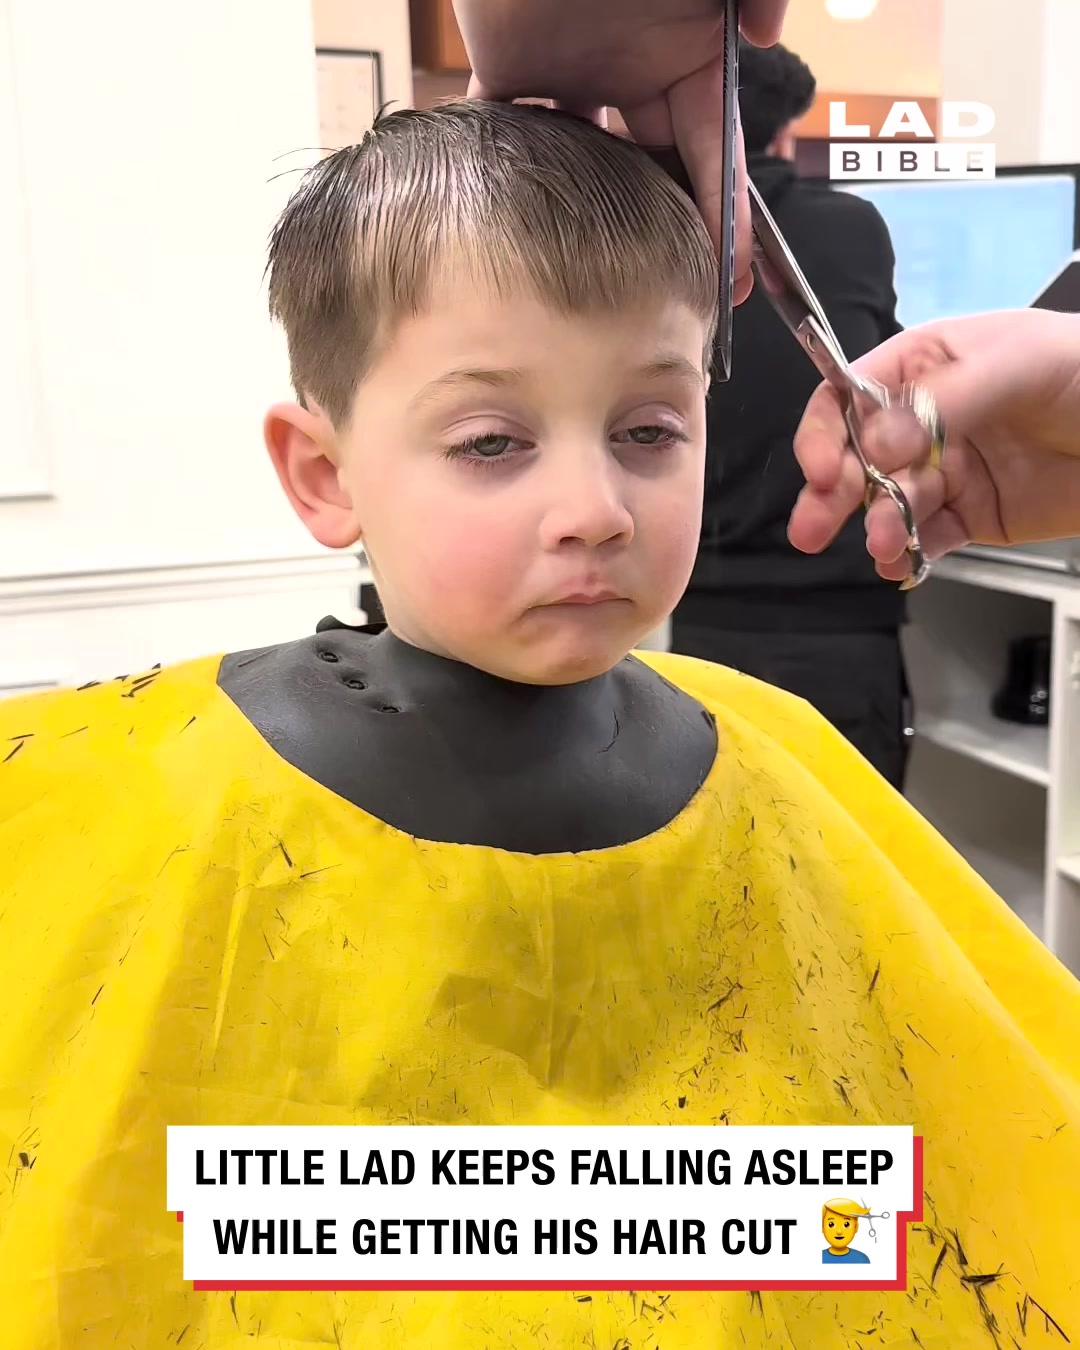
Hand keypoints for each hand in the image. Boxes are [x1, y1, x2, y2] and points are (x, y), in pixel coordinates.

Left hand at [450, 0, 789, 296]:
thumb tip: (773, 25)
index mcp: (690, 53)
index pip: (713, 152)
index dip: (724, 219)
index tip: (726, 280)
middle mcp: (633, 74)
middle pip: (656, 173)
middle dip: (668, 237)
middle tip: (669, 301)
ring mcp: (571, 77)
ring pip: (591, 168)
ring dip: (599, 220)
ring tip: (603, 289)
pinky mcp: (510, 76)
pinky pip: (512, 138)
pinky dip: (514, 181)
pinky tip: (523, 236)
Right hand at [789, 309, 1079, 580]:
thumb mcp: (1018, 363)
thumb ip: (944, 399)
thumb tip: (878, 444)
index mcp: (926, 365)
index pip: (850, 395)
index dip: (825, 431)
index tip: (819, 469)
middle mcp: (925, 420)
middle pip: (856, 457)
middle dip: (831, 493)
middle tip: (813, 527)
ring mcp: (947, 470)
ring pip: (888, 504)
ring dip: (877, 527)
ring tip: (884, 547)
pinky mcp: (970, 516)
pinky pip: (925, 538)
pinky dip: (907, 554)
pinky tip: (902, 563)